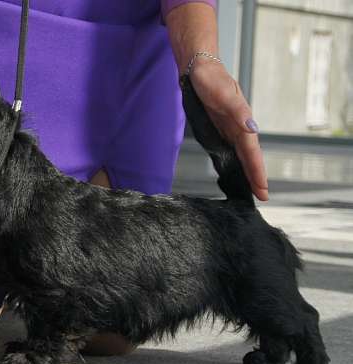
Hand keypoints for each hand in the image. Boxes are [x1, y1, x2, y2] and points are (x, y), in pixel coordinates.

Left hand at [189, 58, 268, 200]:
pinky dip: (236, 160)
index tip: (263, 189)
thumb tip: (252, 128)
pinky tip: (234, 169)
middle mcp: (238, 126)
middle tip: (262, 197)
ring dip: (247, 170)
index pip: (251, 151)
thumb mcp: (223, 93)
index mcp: (242, 121)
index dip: (257, 171)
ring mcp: (230, 127)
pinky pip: (231, 148)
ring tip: (253, 188)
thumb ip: (237, 111)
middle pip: (249, 156)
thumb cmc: (211, 79)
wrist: (199, 68)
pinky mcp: (220, 127)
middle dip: (256, 176)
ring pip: (241, 153)